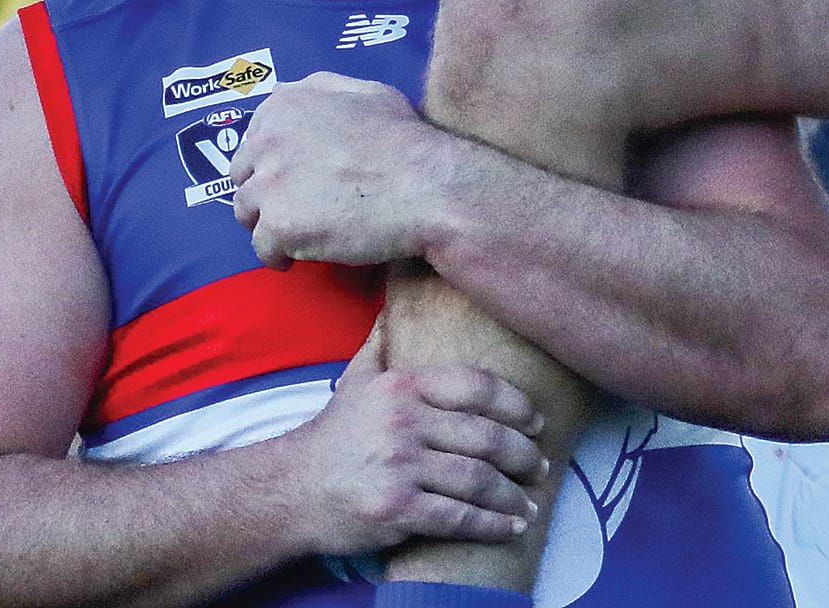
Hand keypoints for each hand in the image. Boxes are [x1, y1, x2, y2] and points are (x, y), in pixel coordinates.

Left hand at [232, 74, 445, 266]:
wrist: (425, 185)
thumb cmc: (403, 138)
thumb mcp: (367, 92)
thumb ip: (321, 91)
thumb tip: (288, 93)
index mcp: (287, 104)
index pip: (254, 136)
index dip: (273, 157)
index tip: (293, 172)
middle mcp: (268, 141)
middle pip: (243, 174)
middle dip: (265, 188)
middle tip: (296, 202)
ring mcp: (270, 185)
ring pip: (247, 212)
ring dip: (269, 221)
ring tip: (300, 230)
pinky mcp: (279, 226)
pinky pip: (264, 249)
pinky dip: (281, 254)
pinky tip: (301, 253)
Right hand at [275, 328, 547, 554]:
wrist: (288, 492)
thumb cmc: (332, 435)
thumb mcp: (357, 379)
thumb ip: (384, 343)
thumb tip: (401, 301)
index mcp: (404, 387)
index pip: (477, 387)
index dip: (516, 404)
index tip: (536, 420)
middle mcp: (405, 422)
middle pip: (485, 436)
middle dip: (522, 453)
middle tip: (539, 465)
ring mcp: (400, 467)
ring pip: (477, 479)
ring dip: (512, 493)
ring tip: (529, 500)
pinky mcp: (396, 509)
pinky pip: (458, 516)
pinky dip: (491, 524)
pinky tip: (510, 528)